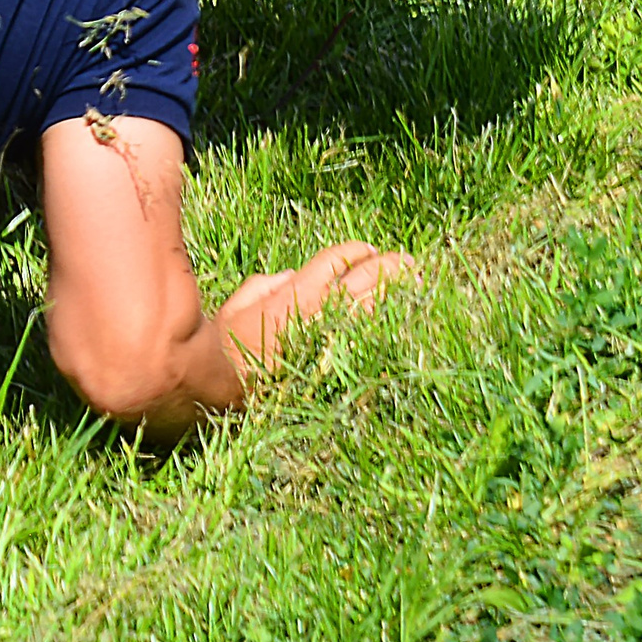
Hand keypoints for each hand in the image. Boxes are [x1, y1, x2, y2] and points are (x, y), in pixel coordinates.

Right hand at [215, 240, 415, 365]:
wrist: (229, 393)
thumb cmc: (227, 349)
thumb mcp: (235, 307)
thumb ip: (265, 286)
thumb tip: (294, 277)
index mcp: (291, 297)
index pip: (333, 263)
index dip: (353, 252)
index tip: (366, 249)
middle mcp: (317, 317)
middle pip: (364, 283)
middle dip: (388, 268)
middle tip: (405, 261)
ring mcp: (334, 343)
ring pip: (375, 310)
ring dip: (397, 294)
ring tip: (414, 283)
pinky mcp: (341, 367)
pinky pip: (373, 340)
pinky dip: (390, 325)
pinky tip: (402, 318)